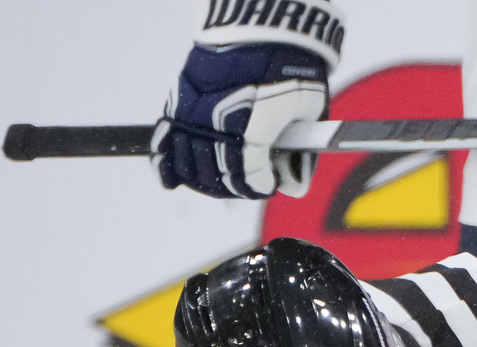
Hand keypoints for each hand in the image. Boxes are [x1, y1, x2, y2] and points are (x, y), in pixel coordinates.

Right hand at [154, 43, 330, 198]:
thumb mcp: (310, 111)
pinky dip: (166, 163)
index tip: (268, 183)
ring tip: (221, 180)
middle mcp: (217, 124)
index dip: (260, 186)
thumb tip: (290, 186)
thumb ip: (301, 154)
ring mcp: (194, 113)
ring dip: (206, 180)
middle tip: (248, 182)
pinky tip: (170, 179)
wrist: (260, 29)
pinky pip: (166, 139)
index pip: (249, 177)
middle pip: (218, 176)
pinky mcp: (180, 102)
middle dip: (235, 186)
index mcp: (251, 128)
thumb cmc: (289, 68)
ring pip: (190, 164)